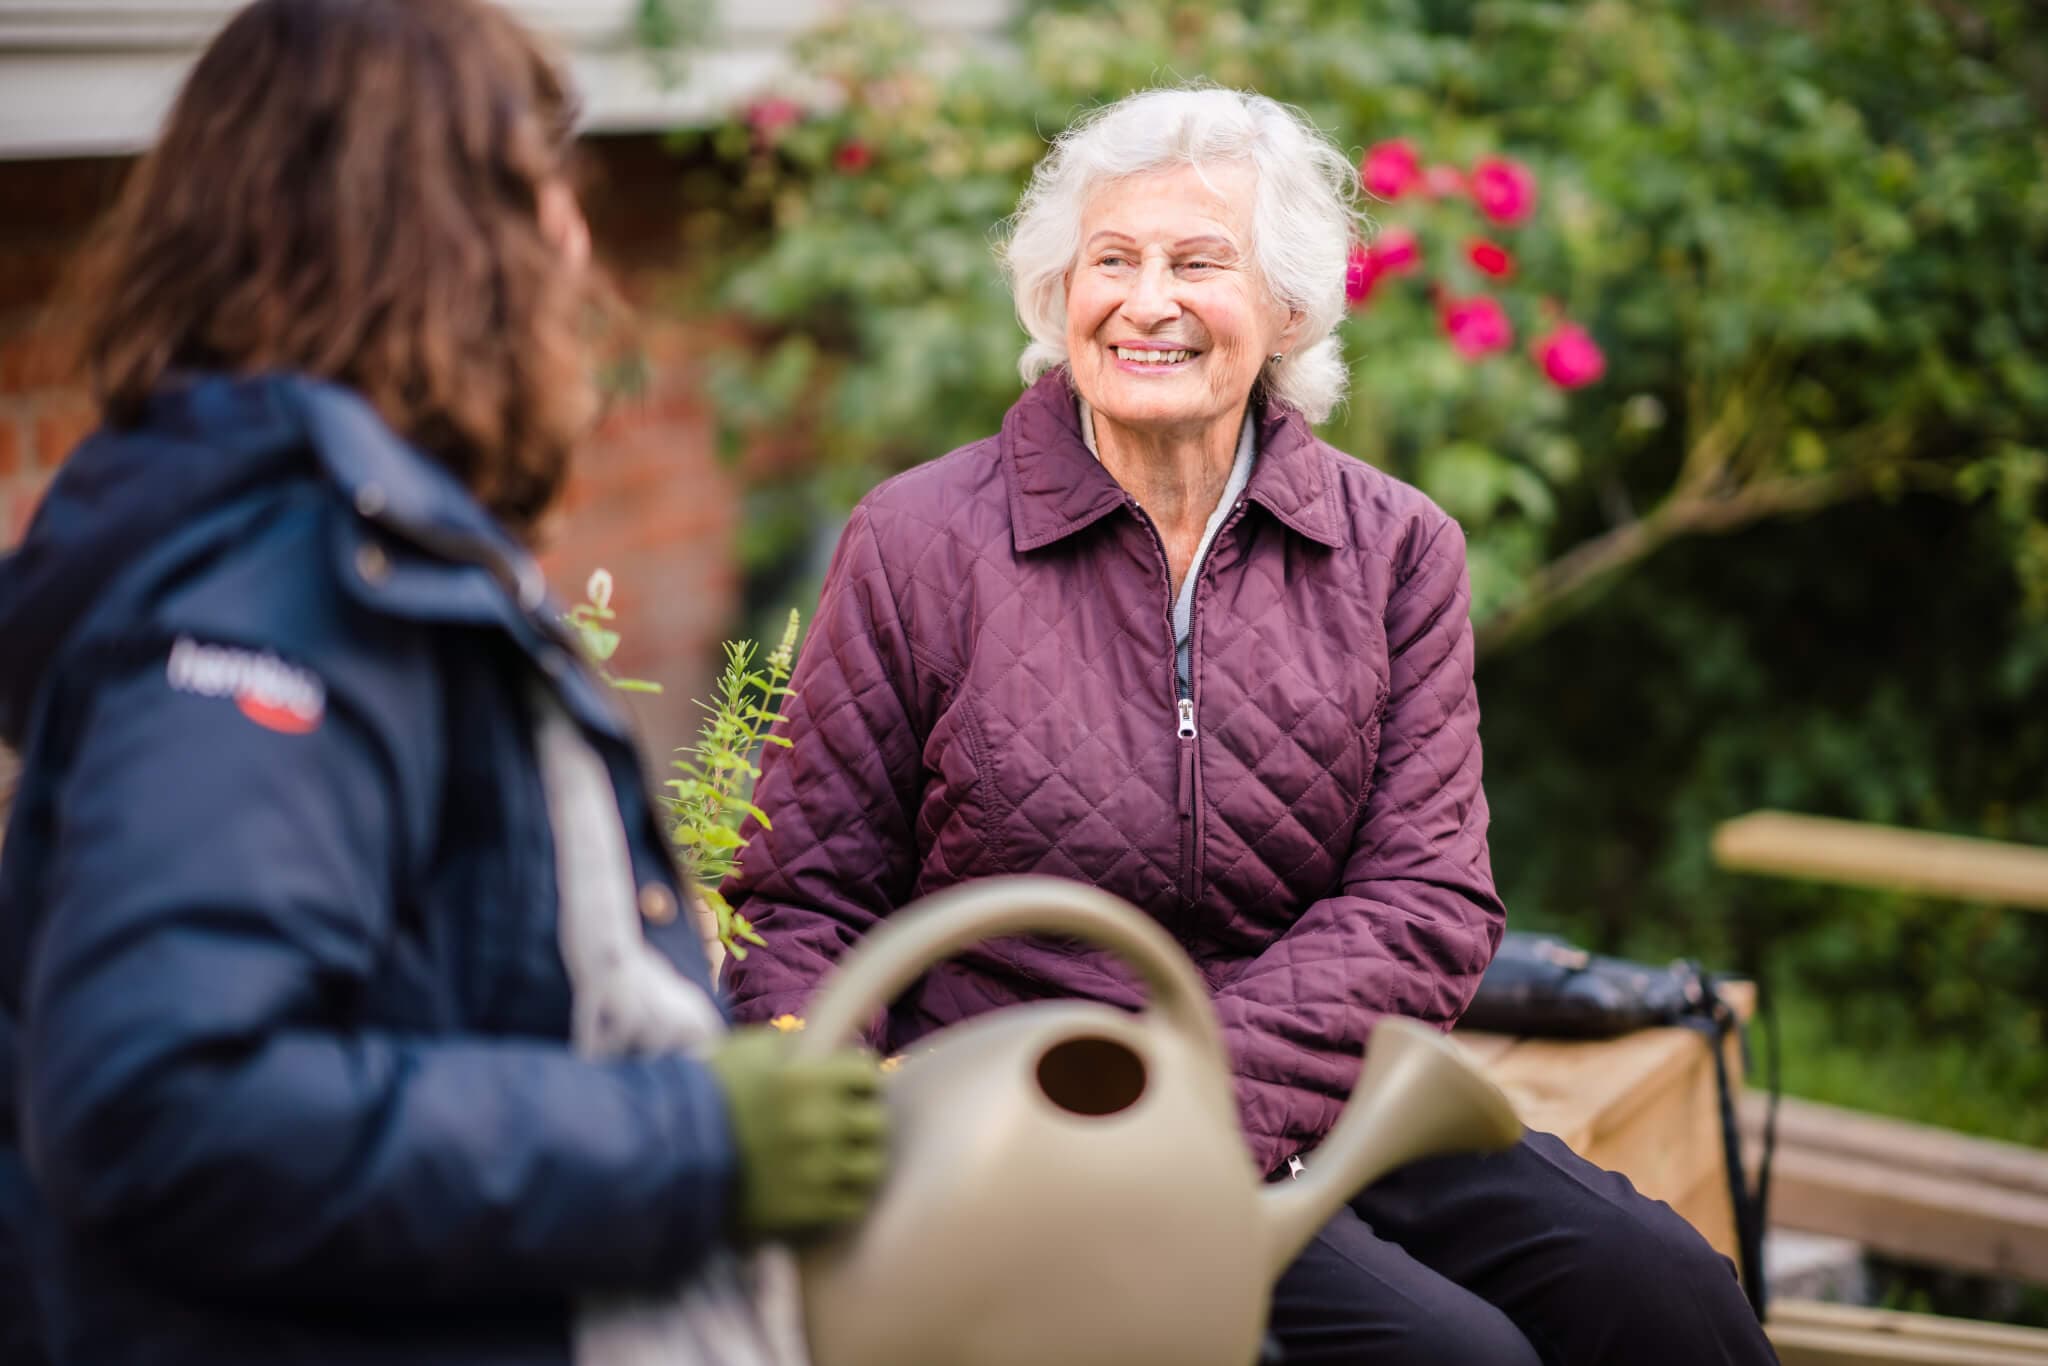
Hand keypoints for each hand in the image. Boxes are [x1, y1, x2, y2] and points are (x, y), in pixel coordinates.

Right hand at [706, 1026, 888, 1240]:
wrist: (666, 1158)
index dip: (857, 1079)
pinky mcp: (805, 1209)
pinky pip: (851, 1204)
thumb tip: (833, 1047)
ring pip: (871, 1166)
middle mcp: (817, 1122)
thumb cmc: (707, 1096)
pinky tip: (826, 1189)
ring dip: (858, 1160)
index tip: (846, 1088)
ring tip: (839, 1159)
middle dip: (860, 1119)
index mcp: (806, 1077)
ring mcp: (814, 1169)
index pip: (866, 1073)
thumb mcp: (749, 1052)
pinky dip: (844, 1196)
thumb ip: (796, 1045)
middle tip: (843, 1125)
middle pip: (874, 1120)